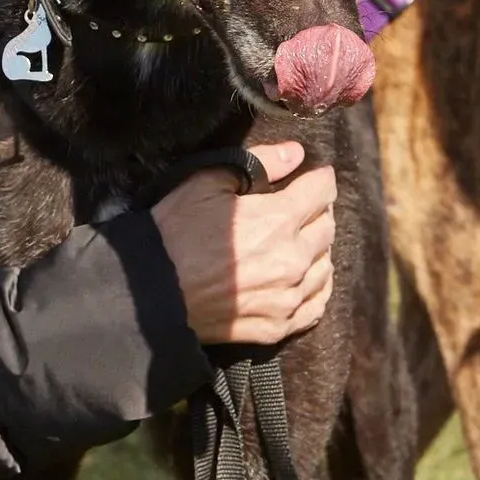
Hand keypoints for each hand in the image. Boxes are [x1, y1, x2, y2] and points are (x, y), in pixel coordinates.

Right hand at [151, 142, 336, 346]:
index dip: (319, 178)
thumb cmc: (175, 231)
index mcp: (279, 220)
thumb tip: (295, 153)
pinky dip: (316, 287)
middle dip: (319, 211)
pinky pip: (315, 304)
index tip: (314, 175)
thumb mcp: (207, 182)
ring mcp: (288, 297)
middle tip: (304, 205)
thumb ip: (259, 163)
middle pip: (327, 228)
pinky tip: (306, 279)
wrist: (152, 294)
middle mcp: (293, 259)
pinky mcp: (278, 326)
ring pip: (325, 267)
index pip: (322, 191)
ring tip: (302, 241)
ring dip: (318, 249)